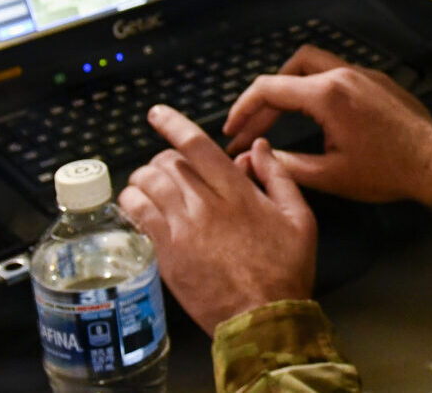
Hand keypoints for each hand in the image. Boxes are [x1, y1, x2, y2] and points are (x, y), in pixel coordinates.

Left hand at [118, 105, 315, 335]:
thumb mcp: (299, 217)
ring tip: (148, 186)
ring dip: (142, 180)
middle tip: (169, 168)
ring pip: (146, 187)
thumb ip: (278, 176)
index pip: (197, 146)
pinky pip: (137, 218)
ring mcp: (182, 232)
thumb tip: (258, 147)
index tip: (157, 114)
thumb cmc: (286, 269)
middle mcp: (206, 206)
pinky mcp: (166, 256)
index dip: (173, 124)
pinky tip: (137, 208)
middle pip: (167, 163)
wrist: (263, 318)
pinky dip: (131, 206)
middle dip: (163, 158)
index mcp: (238, 193)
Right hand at [222, 45, 431, 206]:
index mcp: (328, 94)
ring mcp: (364, 74)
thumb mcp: (330, 175)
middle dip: (265, 98)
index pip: (270, 88)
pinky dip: (316, 88)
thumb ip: (287, 164)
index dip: (243, 109)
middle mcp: (344, 74)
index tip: (231, 131)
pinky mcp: (378, 81)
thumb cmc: (386, 172)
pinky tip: (314, 115)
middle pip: (290, 70)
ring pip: (314, 64)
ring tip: (276, 117)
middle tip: (251, 129)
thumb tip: (255, 158)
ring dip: (291, 86)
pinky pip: (338, 72)